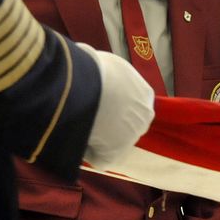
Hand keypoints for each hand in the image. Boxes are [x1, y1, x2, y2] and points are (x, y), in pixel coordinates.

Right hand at [76, 43, 154, 167]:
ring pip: (113, 141)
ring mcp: (132, 136)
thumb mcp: (104, 63)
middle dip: (107, 123)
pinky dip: (88, 152)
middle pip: (125, 124)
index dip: (111, 106)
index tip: (94, 102)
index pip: (130, 105)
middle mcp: (144, 116)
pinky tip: (75, 139)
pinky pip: (101, 158)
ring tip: (77, 125)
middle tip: (83, 115)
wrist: (87, 87)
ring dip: (96, 136)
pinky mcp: (116, 154)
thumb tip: (89, 62)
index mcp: (144, 94)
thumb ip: (105, 71)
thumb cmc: (92, 69)